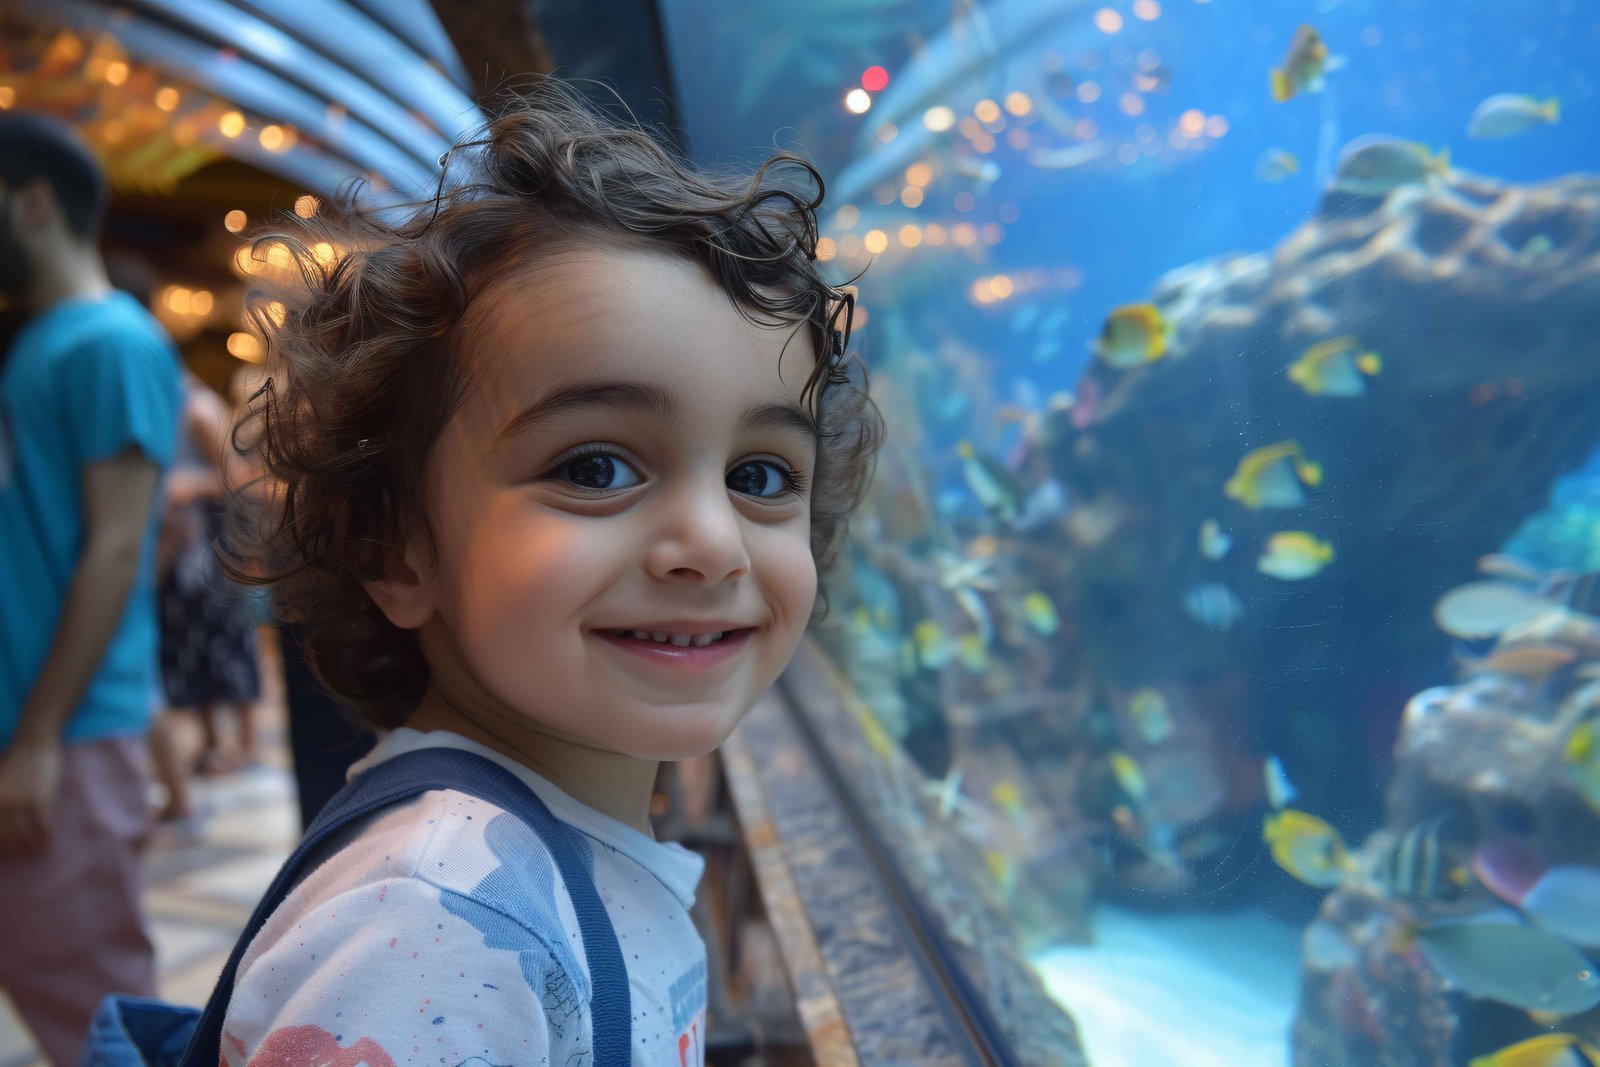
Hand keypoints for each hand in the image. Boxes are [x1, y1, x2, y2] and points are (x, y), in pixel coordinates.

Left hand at [0, 737, 63, 859]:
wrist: (33, 742)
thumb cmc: (15, 758)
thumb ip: (0, 796)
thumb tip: (5, 815)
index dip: (1, 843)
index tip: (6, 853)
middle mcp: (2, 802)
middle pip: (6, 835)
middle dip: (14, 849)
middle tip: (21, 858)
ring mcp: (20, 802)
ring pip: (24, 833)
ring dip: (30, 847)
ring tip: (35, 854)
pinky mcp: (39, 799)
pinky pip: (41, 824)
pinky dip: (44, 836)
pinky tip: (48, 842)